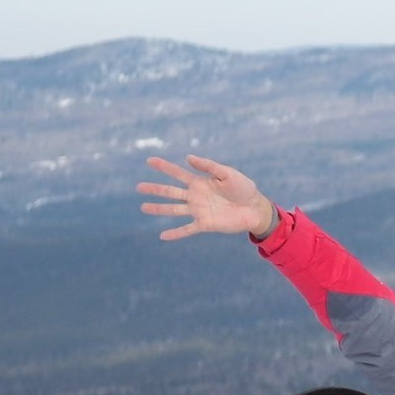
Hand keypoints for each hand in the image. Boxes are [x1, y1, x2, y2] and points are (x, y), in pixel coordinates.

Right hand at [138, 154, 275, 239]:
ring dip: (158, 209)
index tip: (149, 161)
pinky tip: (162, 236)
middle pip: (170, 192)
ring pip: (174, 209)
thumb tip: (188, 158)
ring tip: (143, 208)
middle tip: (138, 187)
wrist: (255, 208)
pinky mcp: (205, 224)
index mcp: (200, 182)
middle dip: (154, 189)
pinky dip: (175, 233)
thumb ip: (208, 166)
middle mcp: (196, 196)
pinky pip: (187, 229)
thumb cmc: (244, 188)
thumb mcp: (227, 173)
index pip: (178, 173)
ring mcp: (199, 210)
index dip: (164, 167)